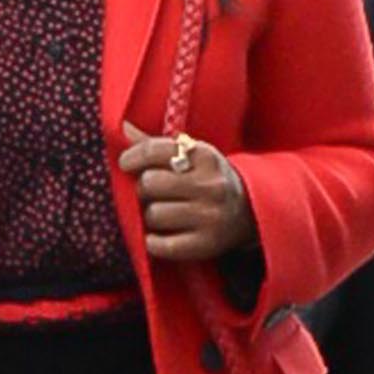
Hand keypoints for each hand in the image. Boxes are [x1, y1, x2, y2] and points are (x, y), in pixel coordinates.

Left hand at [118, 123, 253, 264]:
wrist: (251, 211)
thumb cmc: (209, 179)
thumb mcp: (191, 156)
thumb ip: (156, 146)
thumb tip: (122, 128)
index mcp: (205, 156)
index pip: (155, 150)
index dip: (132, 157)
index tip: (125, 164)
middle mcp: (210, 185)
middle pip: (150, 183)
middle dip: (142, 188)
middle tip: (149, 193)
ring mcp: (210, 216)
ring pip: (153, 214)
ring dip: (149, 215)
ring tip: (160, 213)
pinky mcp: (206, 245)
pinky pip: (161, 245)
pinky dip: (153, 242)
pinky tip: (159, 236)